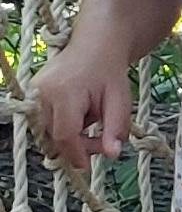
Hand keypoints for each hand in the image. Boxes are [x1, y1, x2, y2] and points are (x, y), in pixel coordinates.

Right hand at [28, 42, 132, 169]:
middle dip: (79, 145)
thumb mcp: (121, 99)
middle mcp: (41, 93)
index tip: (88, 166)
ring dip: (71, 135)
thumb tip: (113, 155)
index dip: (77, 154)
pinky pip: (45, 121)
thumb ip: (117, 127)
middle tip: (103, 139)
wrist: (95, 45)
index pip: (65, 135)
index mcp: (64, 93)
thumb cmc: (109, 71)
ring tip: (94, 118)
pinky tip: (81, 114)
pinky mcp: (31, 94)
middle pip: (55, 136)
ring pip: (49, 131)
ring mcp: (33, 93)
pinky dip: (63, 124)